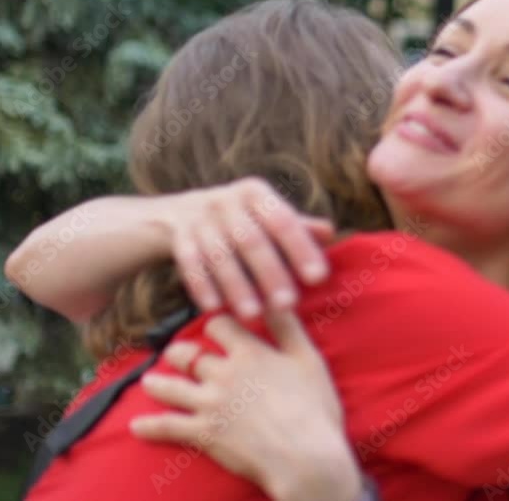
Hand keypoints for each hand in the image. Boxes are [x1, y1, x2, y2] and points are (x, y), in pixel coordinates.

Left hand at [130, 310, 361, 500]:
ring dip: (157, 384)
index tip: (212, 326)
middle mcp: (223, 373)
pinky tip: (136, 426)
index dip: (215, 323)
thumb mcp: (308, 360)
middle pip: (188, 354)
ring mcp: (209, 404)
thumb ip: (288, 328)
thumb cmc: (314, 408)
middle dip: (179, 353)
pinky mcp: (203, 433)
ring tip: (149, 382)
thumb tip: (274, 299)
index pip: (219, 325)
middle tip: (174, 354)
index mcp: (249, 352)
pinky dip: (150, 427)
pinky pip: (167, 427)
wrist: (304, 456)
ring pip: (171, 387)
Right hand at [159, 177, 334, 316]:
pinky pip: (190, 264)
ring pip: (219, 255)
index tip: (319, 277)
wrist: (181, 212)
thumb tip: (330, 232)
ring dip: (236, 287)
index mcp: (255, 193)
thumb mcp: (267, 214)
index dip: (301, 249)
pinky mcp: (179, 238)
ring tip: (254, 315)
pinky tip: (215, 309)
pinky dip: (202, 287)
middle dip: (270, 273)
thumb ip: (298, 227)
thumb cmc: (242, 219)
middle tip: (288, 305)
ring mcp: (199, 219)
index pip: (283, 221)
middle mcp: (226, 201)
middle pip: (250, 240)